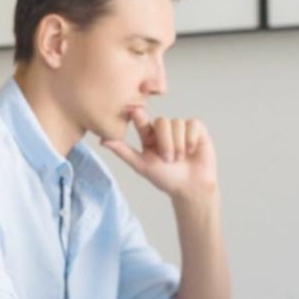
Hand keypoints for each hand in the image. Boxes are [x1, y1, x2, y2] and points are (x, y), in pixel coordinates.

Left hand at [101, 110, 218, 201]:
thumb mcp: (142, 165)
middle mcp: (164, 130)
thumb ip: (123, 151)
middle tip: (168, 159)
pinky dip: (191, 139)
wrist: (191, 188)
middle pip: (162, 122)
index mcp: (149, 136)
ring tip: (180, 159)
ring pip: (177, 123)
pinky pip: (192, 124)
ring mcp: (180, 128)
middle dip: (166, 142)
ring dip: (179, 145)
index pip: (142, 120)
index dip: (138, 115)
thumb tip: (102, 141)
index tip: (134, 110)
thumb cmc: (166, 179)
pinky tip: (191, 151)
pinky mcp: (197, 129)